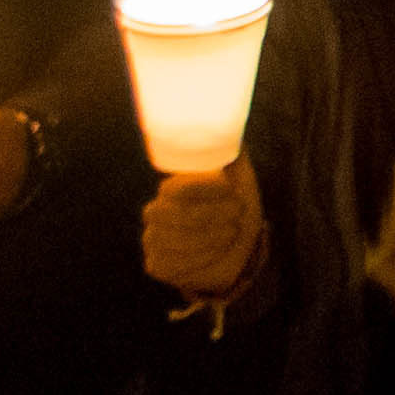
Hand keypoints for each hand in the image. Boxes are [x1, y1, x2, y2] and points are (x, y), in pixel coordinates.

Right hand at [142, 160, 267, 302]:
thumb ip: (233, 154)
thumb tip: (230, 129)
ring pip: (179, 240)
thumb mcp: (240, 179)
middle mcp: (154, 213)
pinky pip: (175, 264)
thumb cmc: (237, 210)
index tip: (232, 190)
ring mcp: (152, 240)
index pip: (177, 187)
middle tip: (237, 212)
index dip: (206, 188)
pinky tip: (218, 252)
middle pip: (178, 214)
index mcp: (169, 190)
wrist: (241, 250)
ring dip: (213, 236)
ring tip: (232, 231)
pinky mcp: (157, 266)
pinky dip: (203, 259)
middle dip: (213, 214)